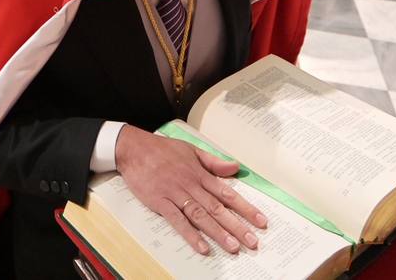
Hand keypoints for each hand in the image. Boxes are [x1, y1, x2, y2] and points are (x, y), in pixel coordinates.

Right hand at [115, 126, 266, 255]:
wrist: (134, 148)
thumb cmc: (162, 149)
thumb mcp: (191, 150)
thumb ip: (213, 162)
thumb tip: (235, 167)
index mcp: (200, 173)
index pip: (228, 193)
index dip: (245, 208)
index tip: (261, 221)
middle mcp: (191, 185)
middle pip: (217, 208)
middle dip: (237, 225)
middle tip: (252, 241)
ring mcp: (176, 194)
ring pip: (201, 216)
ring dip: (218, 232)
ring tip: (233, 247)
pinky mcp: (160, 202)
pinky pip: (177, 221)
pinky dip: (190, 234)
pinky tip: (202, 247)